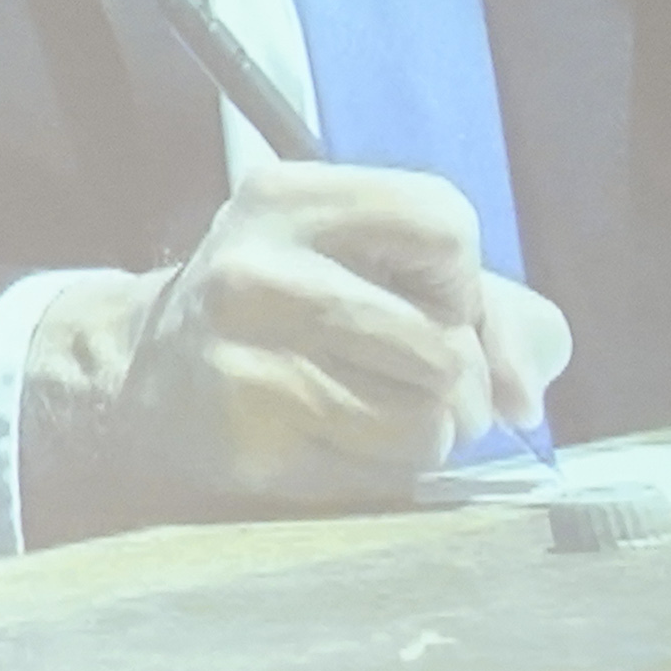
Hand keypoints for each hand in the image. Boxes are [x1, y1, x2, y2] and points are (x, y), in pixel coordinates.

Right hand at [28, 163, 575, 532]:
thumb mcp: (370, 264)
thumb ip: (485, 307)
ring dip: (432, 433)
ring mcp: (242, 359)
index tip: (438, 305)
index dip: (467, 283)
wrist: (146, 374)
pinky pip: (382, 472)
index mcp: (290, 198)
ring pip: (423, 418)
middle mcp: (256, 270)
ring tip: (387, 415)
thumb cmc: (290, 311)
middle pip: (442, 342)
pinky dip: (390, 469)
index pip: (445, 225)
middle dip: (460, 380)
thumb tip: (523, 397)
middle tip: (421, 381)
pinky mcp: (244, 440)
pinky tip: (344, 444)